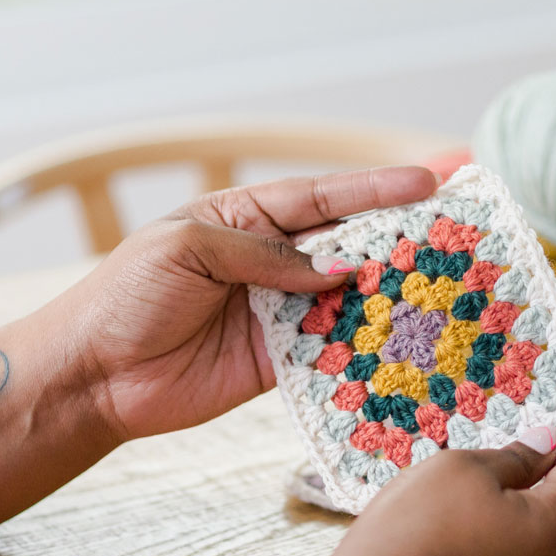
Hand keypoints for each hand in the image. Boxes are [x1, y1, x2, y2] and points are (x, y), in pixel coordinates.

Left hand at [68, 166, 436, 440]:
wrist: (94, 374)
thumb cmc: (126, 294)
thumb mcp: (187, 248)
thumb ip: (264, 255)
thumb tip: (339, 271)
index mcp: (246, 219)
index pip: (323, 198)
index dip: (377, 190)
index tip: (430, 181)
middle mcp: (272, 262)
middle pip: (349, 245)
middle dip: (402, 236)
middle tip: (461, 228)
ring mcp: (280, 313)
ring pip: (350, 299)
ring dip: (394, 294)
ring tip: (448, 286)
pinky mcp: (280, 362)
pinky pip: (332, 350)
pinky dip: (366, 346)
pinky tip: (404, 340)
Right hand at [308, 427, 555, 555]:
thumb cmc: (422, 524)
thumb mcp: (467, 469)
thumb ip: (516, 457)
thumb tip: (547, 447)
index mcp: (551, 530)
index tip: (534, 427)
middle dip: (534, 475)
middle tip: (491, 454)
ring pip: (527, 535)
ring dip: (506, 504)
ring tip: (460, 487)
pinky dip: (486, 531)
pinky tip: (445, 521)